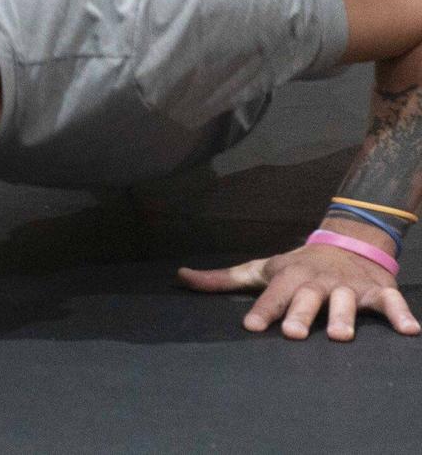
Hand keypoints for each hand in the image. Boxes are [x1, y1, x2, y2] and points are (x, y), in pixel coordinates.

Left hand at [179, 240, 419, 340]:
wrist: (347, 241)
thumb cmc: (296, 266)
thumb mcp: (261, 268)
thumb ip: (224, 279)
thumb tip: (180, 276)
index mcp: (289, 276)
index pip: (272, 293)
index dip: (262, 309)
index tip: (252, 327)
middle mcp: (318, 280)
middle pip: (308, 298)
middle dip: (300, 314)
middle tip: (293, 334)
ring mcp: (349, 285)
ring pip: (347, 301)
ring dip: (344, 317)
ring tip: (340, 337)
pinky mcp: (378, 291)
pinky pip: (391, 303)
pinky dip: (400, 315)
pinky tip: (409, 331)